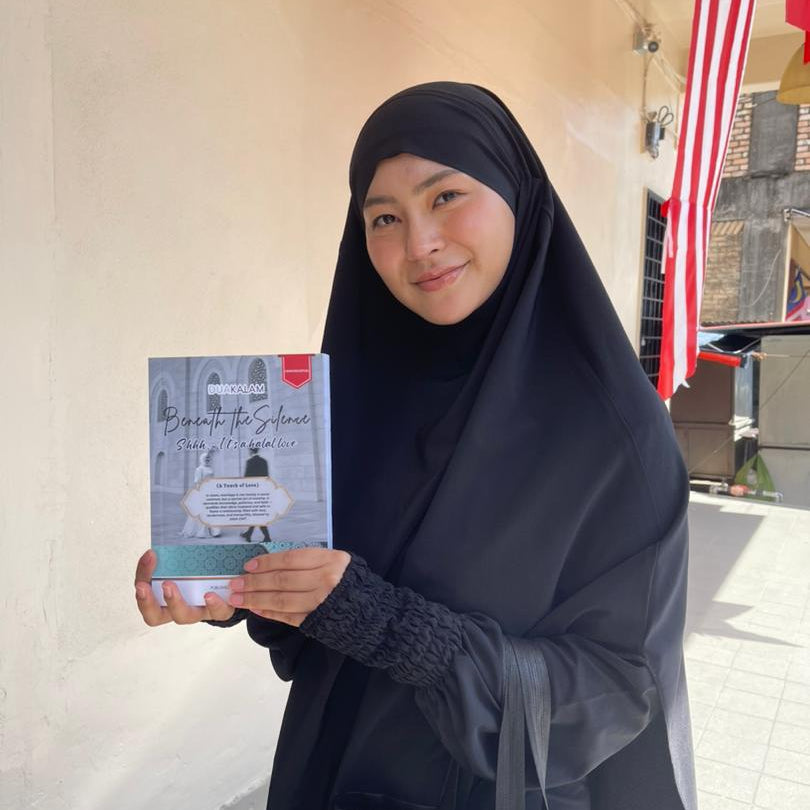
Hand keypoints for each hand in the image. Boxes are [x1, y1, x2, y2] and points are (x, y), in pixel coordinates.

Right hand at [134, 549, 235, 625]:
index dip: (142, 577)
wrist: (233, 588)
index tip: (149, 556)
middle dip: (147, 601)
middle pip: (155, 616)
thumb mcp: (187, 565)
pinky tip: (209, 594)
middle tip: (143, 585)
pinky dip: (213, 605)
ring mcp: (198, 612)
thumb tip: (162, 543)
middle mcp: (178, 609)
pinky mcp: (220, 611)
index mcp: (164, 599)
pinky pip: (217, 612)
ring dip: (175, 602)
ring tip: (171, 586)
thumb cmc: (204, 576)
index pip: (144, 593)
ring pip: (183, 616)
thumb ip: (174, 556)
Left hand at [227, 547, 351, 625]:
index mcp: (331, 560)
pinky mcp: (318, 621)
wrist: (373, 612)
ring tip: (238, 598)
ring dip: (256, 599)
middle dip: (255, 582)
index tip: (248, 566)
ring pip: (282, 599)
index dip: (267, 562)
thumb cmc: (351, 582)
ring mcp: (322, 602)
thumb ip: (311, 561)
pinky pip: (288, 616)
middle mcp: (326, 580)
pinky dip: (270, 613)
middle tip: (235, 584)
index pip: (291, 559)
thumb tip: (273, 563)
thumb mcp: (336, 562)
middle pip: (282, 580)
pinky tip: (256, 609)